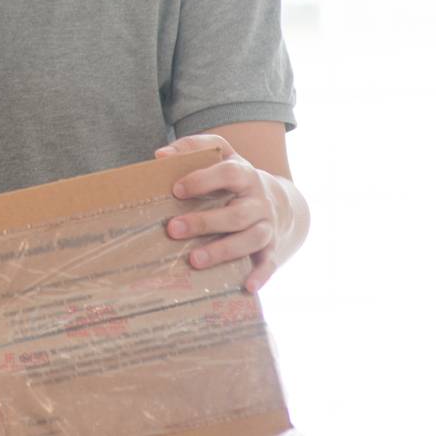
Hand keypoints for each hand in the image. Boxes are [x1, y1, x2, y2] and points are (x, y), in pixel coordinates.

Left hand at [157, 134, 288, 292]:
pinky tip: (246, 286)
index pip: (228, 173)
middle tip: (172, 229)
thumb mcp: (219, 155)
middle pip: (236, 214)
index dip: (202, 180)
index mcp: (244, 174)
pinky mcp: (272, 246)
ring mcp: (267, 225)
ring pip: (251, 239)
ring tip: (194, 260)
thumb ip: (191, 148)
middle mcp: (258, 201)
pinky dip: (260, 274)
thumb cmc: (232, 176)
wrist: (275, 198)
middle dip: (204, 222)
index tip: (176, 190)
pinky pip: (270, 262)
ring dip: (223, 251)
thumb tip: (160, 155)